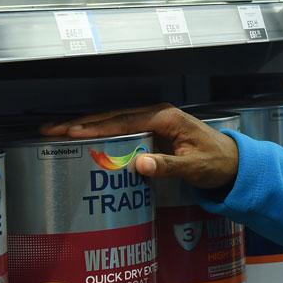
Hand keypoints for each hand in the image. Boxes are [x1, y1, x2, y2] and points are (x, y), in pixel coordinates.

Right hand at [41, 102, 239, 191]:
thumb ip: (167, 166)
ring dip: (86, 126)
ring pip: (113, 121)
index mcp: (165, 118)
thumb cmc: (215, 163)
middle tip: (50, 129)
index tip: (72, 132)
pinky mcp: (152, 131)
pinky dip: (100, 133)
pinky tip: (83, 140)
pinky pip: (121, 129)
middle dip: (80, 123)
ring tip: (57, 131)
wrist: (232, 162)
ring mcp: (154, 122)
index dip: (96, 128)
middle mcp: (156, 115)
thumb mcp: (194, 167)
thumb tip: (138, 164)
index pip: (124, 121)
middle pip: (112, 117)